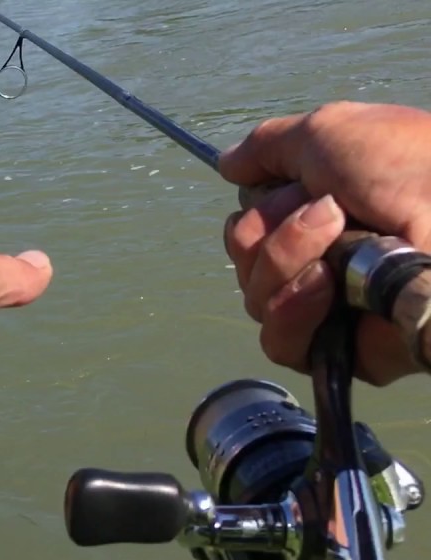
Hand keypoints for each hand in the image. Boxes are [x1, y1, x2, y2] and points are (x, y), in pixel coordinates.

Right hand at [218, 101, 430, 384]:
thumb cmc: (408, 169)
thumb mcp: (329, 131)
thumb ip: (269, 146)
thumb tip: (227, 165)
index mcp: (323, 212)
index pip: (249, 224)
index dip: (259, 207)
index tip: (291, 189)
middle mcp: (322, 258)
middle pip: (244, 261)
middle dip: (270, 233)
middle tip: (329, 214)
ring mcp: (329, 307)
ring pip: (256, 298)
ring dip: (285, 261)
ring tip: (337, 242)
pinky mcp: (337, 351)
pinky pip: (280, 341)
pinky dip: (292, 308)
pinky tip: (325, 286)